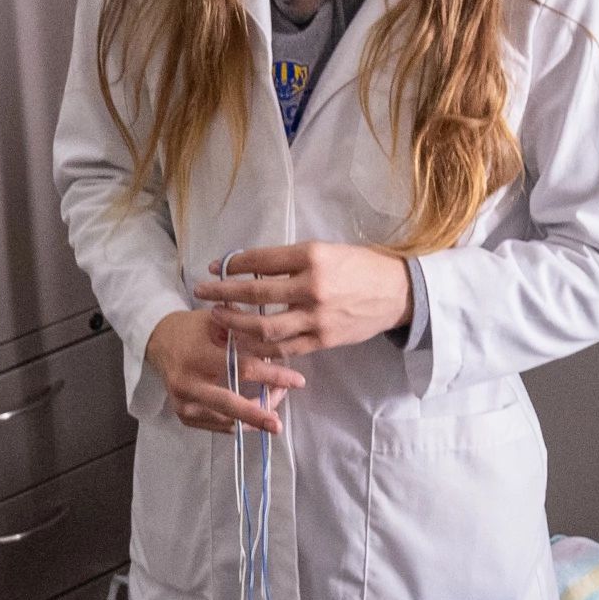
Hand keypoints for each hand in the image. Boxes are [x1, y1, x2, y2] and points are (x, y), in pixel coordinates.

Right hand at [145, 309, 301, 436]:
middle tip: (278, 424)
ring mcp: (183, 404)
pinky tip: (256, 410)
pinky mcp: (184, 417)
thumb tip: (280, 346)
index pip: (242, 369)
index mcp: (197, 356)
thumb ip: (244, 333)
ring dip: (254, 416)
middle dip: (257, 416)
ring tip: (273, 402)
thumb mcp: (217, 321)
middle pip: (229, 406)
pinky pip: (219, 427)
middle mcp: (187, 385)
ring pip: (226, 422)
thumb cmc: (192, 329)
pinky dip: (240, 422)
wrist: (158, 342)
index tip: (297, 381)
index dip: (272, 376)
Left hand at [192, 240, 413, 354]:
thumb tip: (249, 268)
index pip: (260, 261)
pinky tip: (243, 342)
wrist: (396, 292)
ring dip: (235, 325)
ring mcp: (317, 318)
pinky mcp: (323, 341)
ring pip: (265, 328)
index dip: (232, 265)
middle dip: (223, 294)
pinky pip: (283, 349)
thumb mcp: (326, 250)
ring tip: (218, 318)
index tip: (214, 267)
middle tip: (202, 292)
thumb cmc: (359, 266)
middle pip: (256, 296)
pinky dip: (259, 348)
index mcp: (312, 257)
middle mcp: (313, 288)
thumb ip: (290, 260)